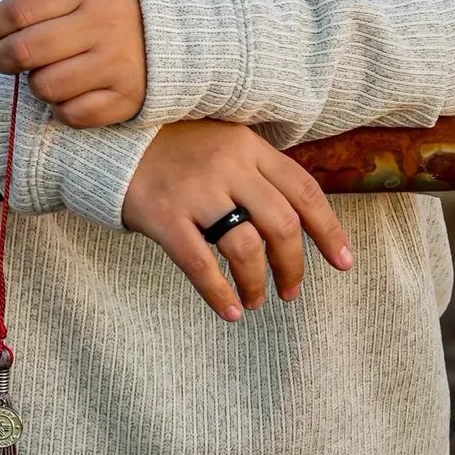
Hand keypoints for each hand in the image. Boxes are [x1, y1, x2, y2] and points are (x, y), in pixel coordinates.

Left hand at [0, 0, 145, 126]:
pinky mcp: (128, 99)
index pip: (20, 10)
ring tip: (48, 73)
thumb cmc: (119, 6)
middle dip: (2, 58)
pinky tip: (71, 92)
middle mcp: (106, 25)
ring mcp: (119, 65)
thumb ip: (39, 0)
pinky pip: (72, 115)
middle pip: (26, 50)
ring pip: (45, 87)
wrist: (187, 31)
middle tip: (4, 58)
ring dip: (36, 83)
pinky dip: (62, 108)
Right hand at [121, 121, 352, 321]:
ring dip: (258, 282)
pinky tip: (231, 312)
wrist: (110, 142)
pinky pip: (200, 264)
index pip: (304, 191)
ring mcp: (196, 191)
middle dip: (293, 265)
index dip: (329, 231)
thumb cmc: (173, 149)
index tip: (344, 262)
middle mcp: (228, 166)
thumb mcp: (223, 142)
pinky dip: (220, 293)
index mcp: (249, 147)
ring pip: (245, 247)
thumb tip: (299, 218)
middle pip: (281, 224)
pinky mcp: (164, 216)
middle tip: (292, 291)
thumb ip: (258, 170)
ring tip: (258, 300)